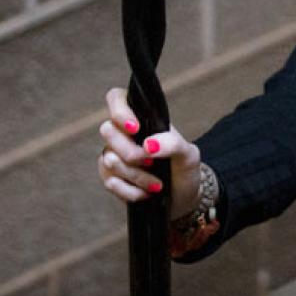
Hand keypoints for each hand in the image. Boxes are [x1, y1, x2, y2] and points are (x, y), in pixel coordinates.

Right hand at [95, 87, 201, 218]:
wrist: (183, 197)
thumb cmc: (183, 168)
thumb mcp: (188, 154)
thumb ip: (172, 143)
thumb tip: (148, 145)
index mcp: (141, 119)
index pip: (116, 99)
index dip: (120, 111)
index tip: (135, 128)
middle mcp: (122, 135)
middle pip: (107, 130)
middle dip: (131, 152)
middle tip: (151, 163)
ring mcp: (113, 155)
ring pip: (109, 160)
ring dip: (137, 176)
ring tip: (157, 184)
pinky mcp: (110, 178)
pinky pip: (110, 182)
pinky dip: (131, 191)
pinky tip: (147, 193)